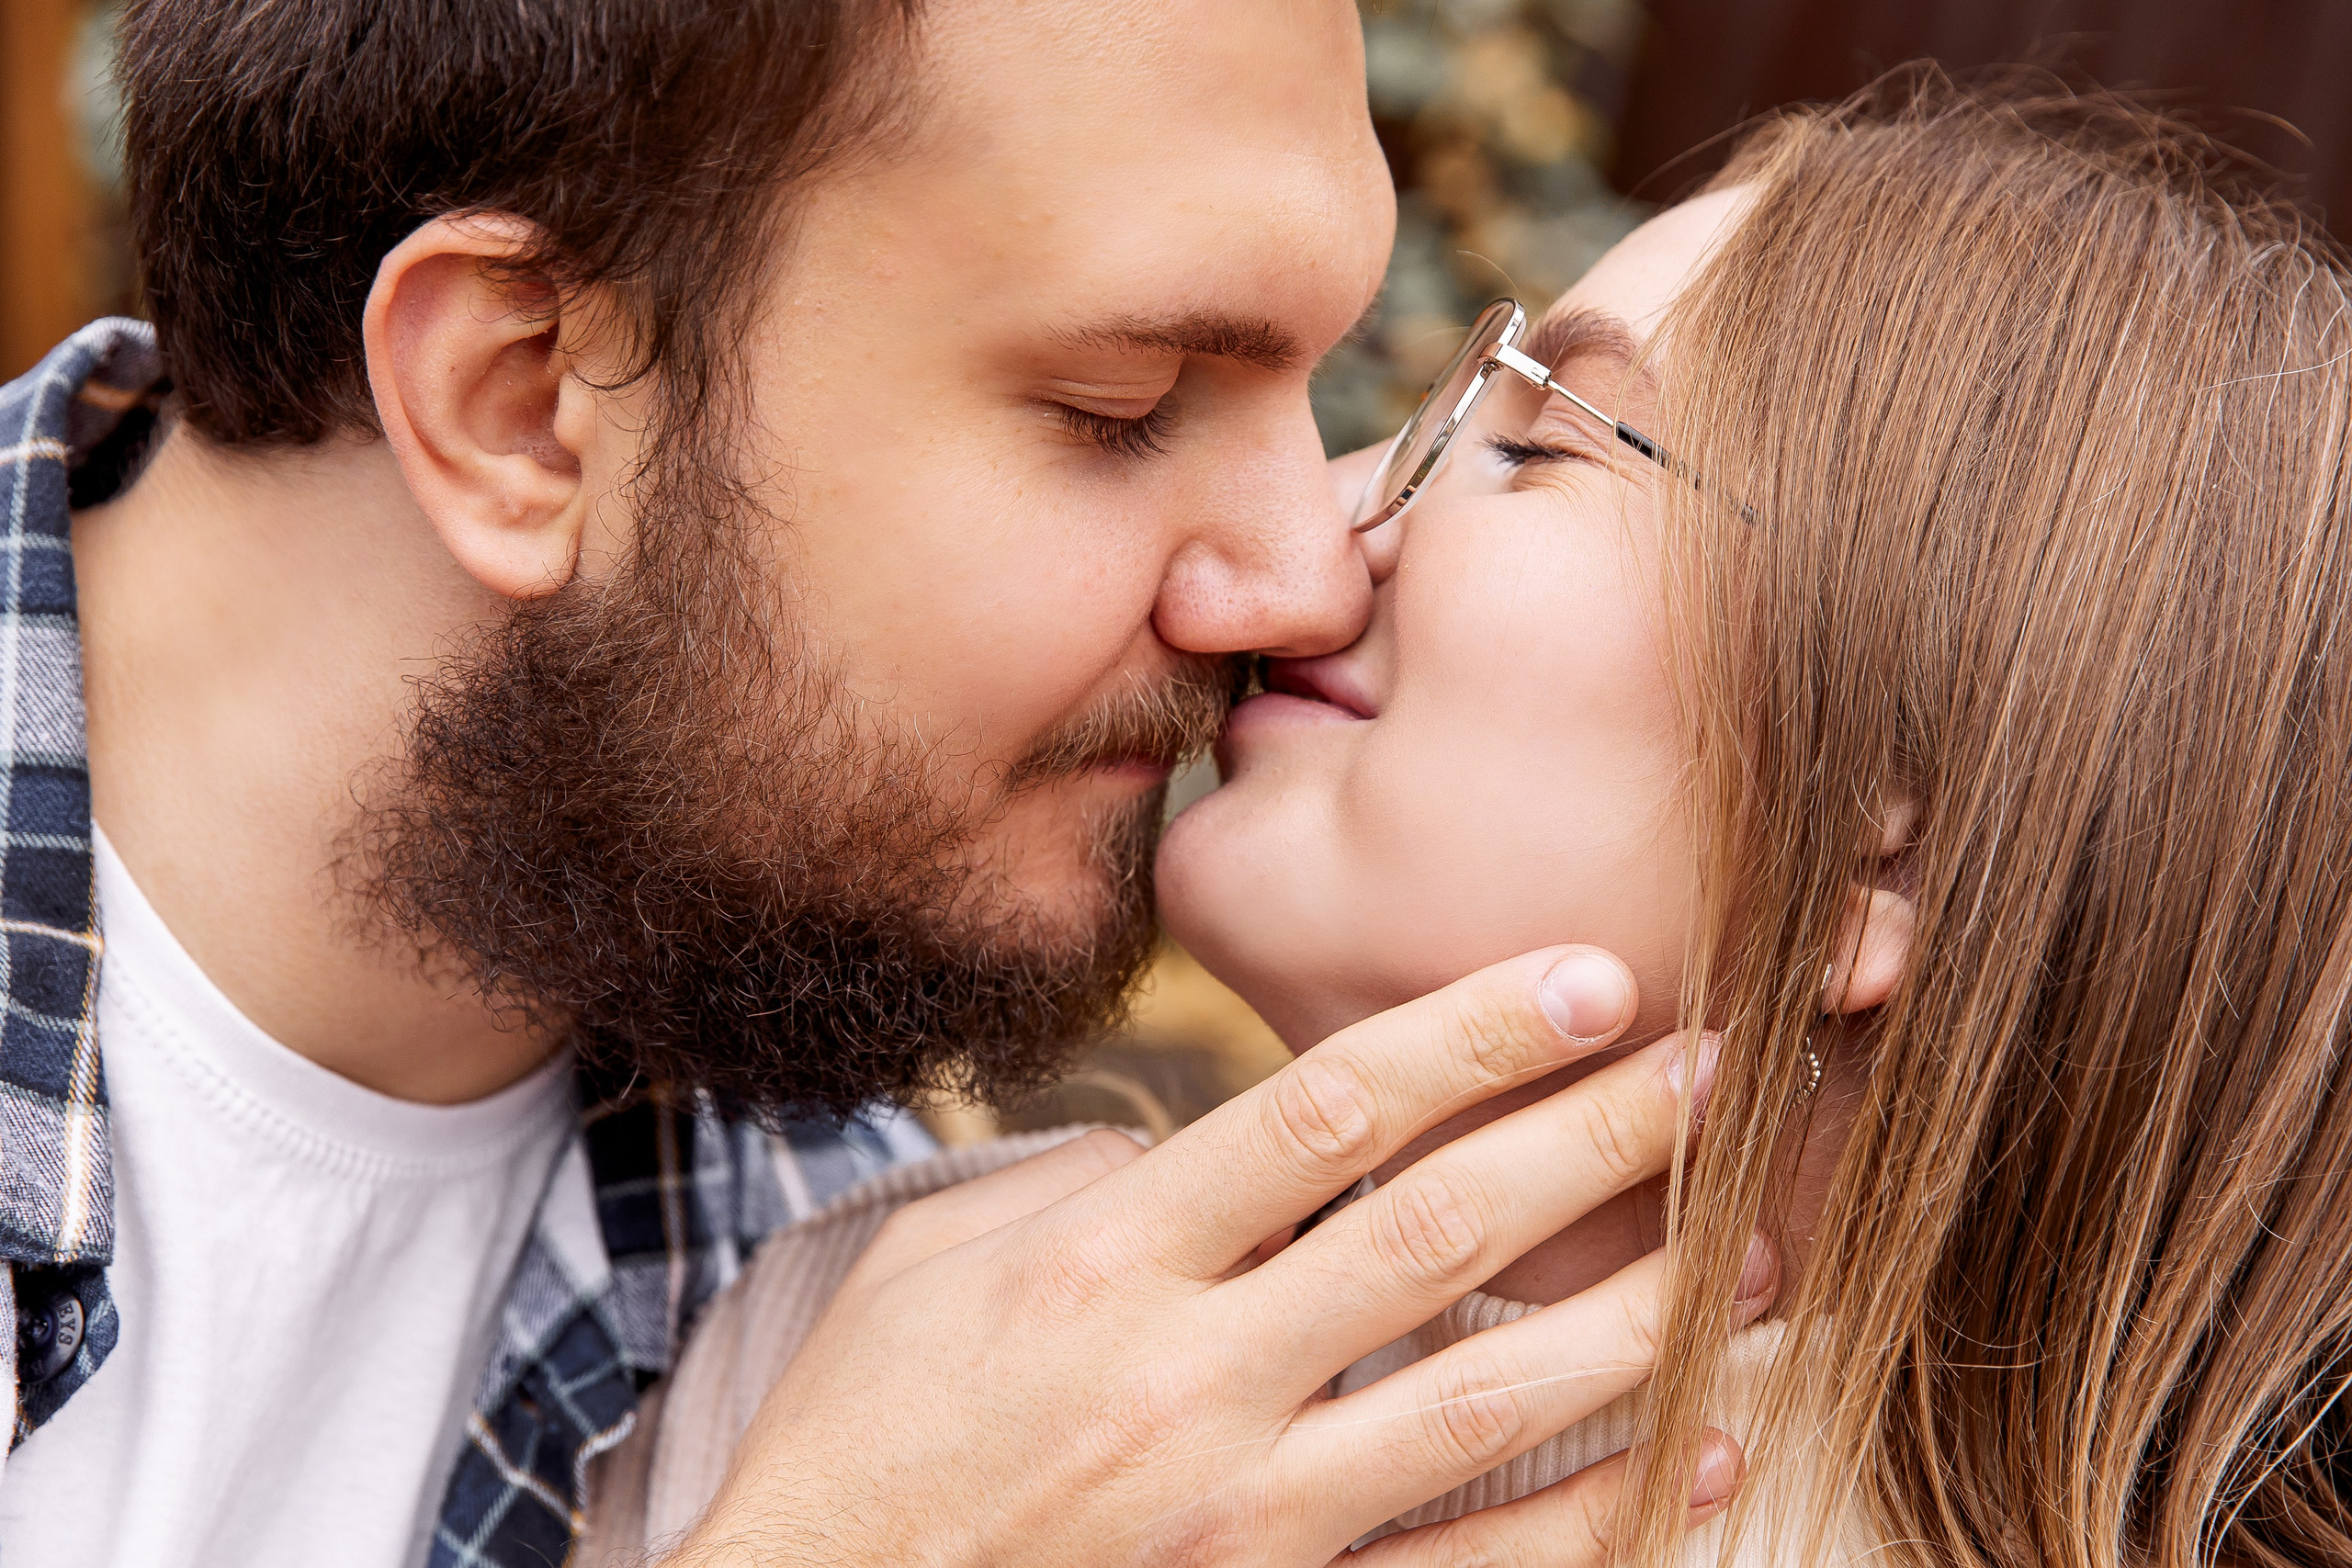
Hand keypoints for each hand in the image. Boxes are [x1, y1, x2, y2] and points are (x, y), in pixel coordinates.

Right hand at [670, 947, 1766, 1565]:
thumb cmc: (866, 1434)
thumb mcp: (933, 1266)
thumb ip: (1089, 1187)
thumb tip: (1222, 1150)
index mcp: (1108, 1264)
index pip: (1322, 1114)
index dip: (1471, 1035)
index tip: (1588, 975)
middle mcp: (1190, 1380)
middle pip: (1434, 1236)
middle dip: (1595, 1144)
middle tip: (1725, 1069)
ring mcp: (1243, 1518)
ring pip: (1487, 1405)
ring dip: (1646, 1321)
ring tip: (1770, 1252)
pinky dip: (1600, 1516)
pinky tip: (1707, 1455)